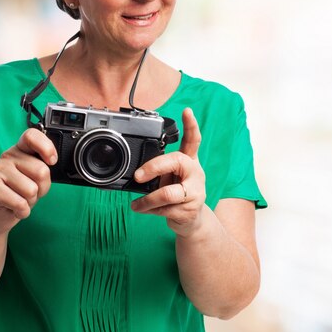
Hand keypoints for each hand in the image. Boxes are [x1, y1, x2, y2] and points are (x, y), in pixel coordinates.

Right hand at [0, 128, 56, 233]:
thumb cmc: (20, 193)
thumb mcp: (36, 179)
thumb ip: (43, 168)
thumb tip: (51, 160)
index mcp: (21, 149)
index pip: (32, 136)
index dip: (46, 147)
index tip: (52, 161)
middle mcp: (8, 155)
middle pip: (41, 171)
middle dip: (42, 188)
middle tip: (30, 192)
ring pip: (32, 190)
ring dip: (31, 201)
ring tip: (20, 199)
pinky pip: (20, 203)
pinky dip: (22, 211)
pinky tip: (14, 208)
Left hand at [131, 108, 205, 236]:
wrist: (191, 221)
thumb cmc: (176, 194)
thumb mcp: (169, 178)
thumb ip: (159, 170)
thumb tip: (136, 173)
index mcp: (189, 161)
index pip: (193, 140)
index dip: (191, 126)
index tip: (187, 111)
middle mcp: (195, 173)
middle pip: (177, 161)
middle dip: (154, 168)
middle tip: (138, 176)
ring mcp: (196, 192)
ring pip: (167, 193)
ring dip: (147, 200)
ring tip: (136, 204)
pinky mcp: (190, 210)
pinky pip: (165, 209)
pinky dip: (149, 211)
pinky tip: (144, 210)